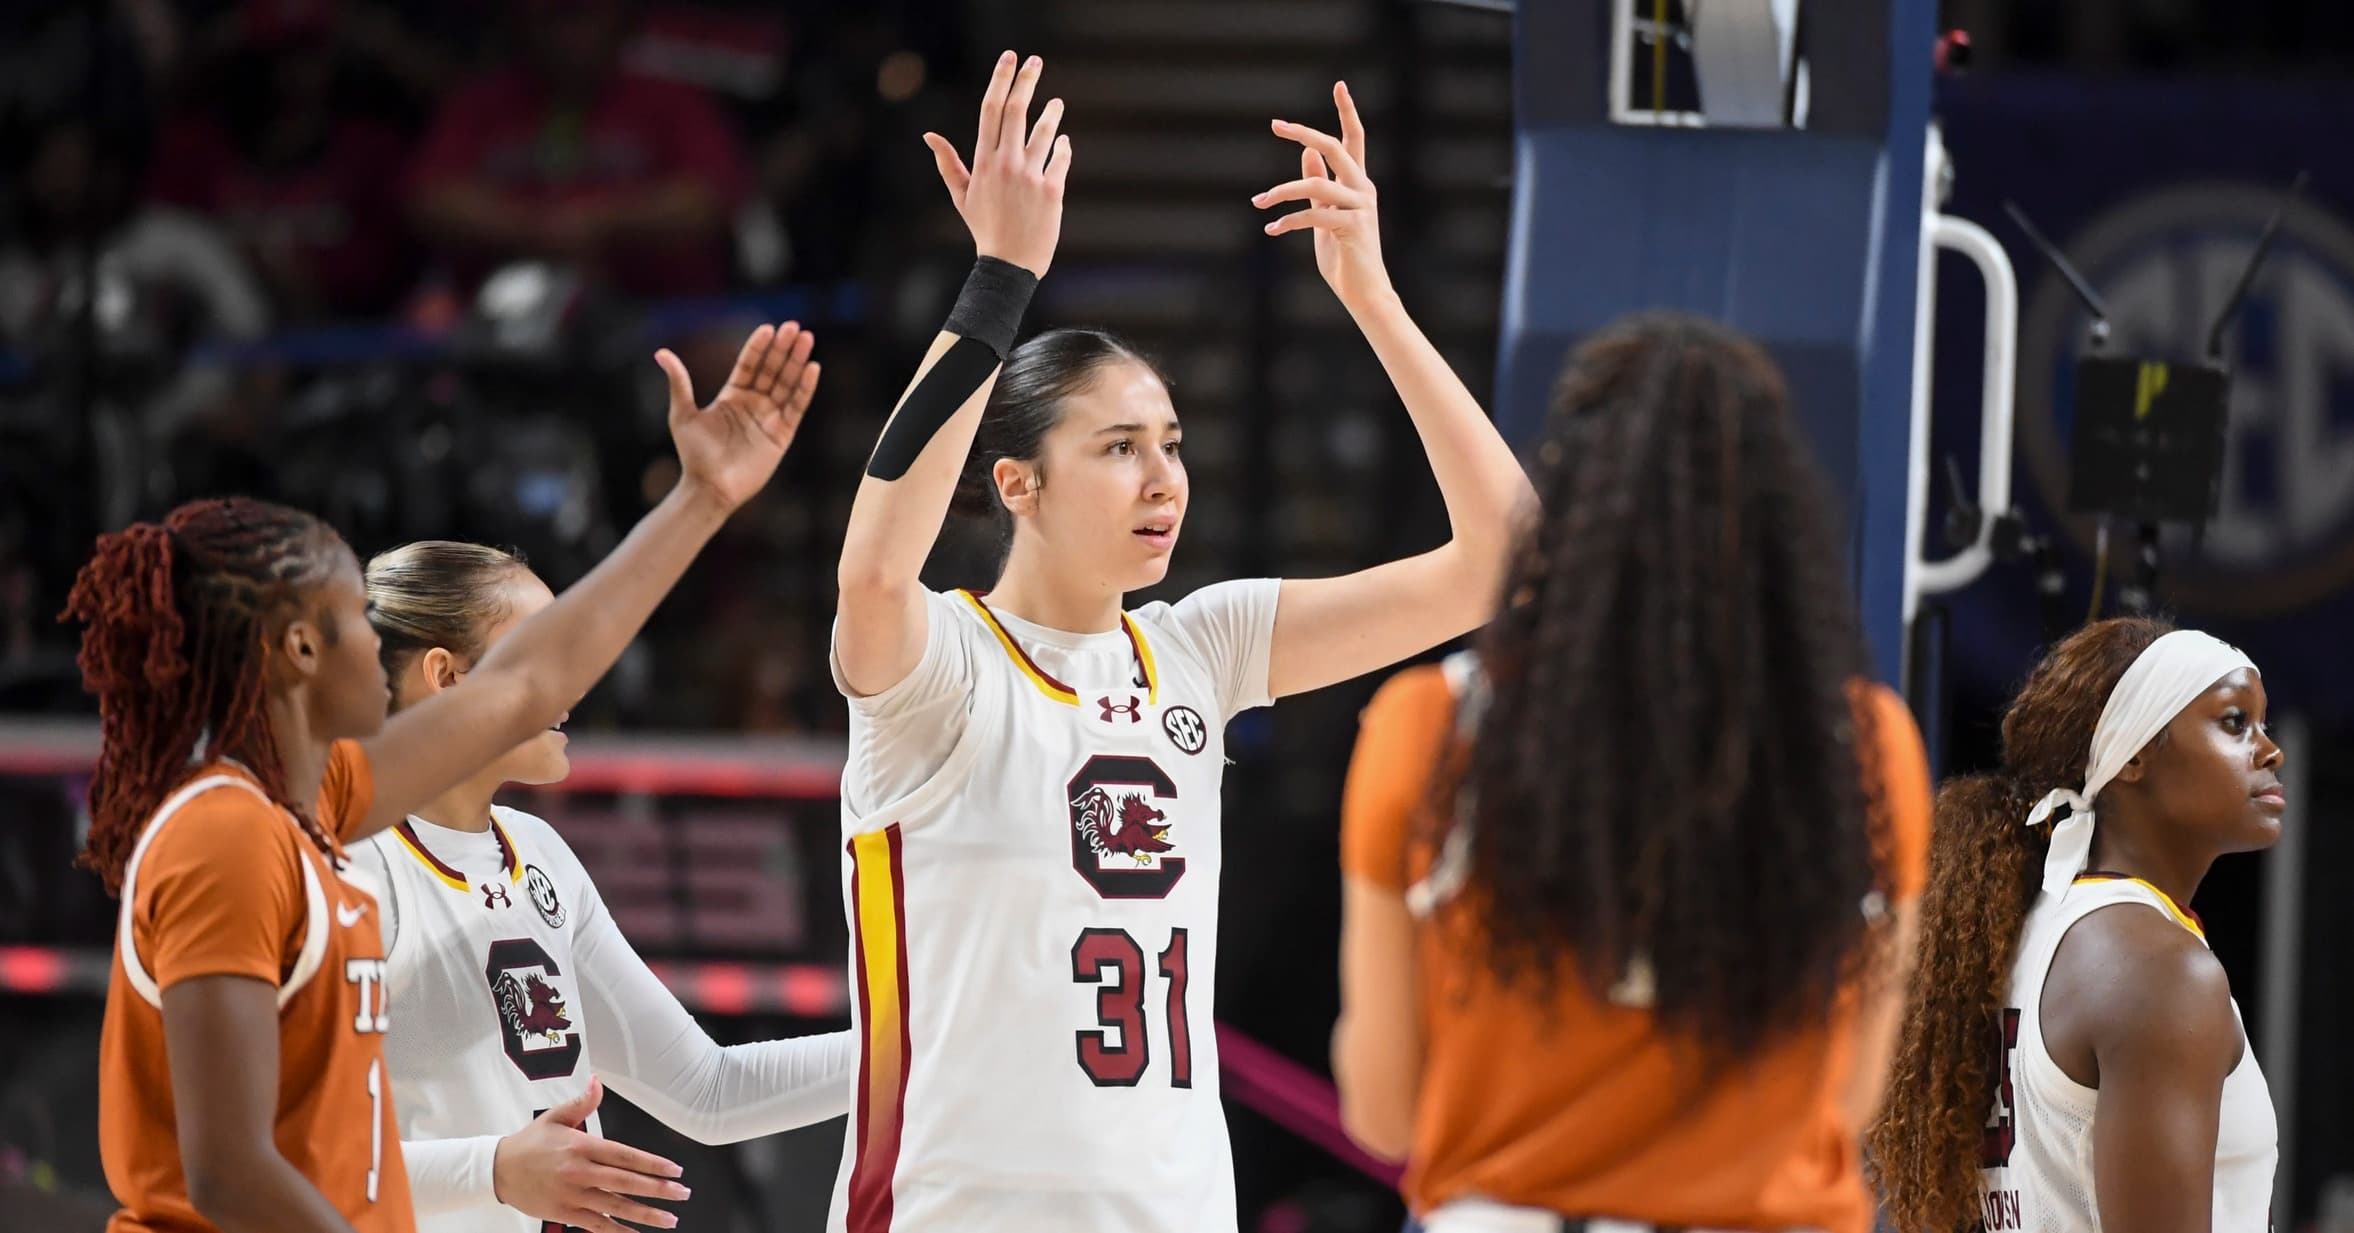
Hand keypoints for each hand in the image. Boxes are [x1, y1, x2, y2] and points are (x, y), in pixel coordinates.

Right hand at [492, 1077, 689, 1232]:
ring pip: (615, 1207)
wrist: (498, 1170)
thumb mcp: (555, 1117)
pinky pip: (595, 1225)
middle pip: (626, 1183)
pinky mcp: (564, 1213)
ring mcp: (573, 1195)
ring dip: (644, 1213)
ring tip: (669, 1218)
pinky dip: (616, 1231)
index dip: (652, 1164)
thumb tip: (597, 1082)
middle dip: (657, 1189)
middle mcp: (580, 1172)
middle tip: (682, 1194)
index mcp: (582, 1146)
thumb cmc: (529, 1143)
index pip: (625, 1156)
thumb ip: (582, 1102)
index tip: (674, 1170)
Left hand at [657, 320, 819, 512]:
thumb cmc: (693, 454)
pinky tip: (812, 368)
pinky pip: (796, 406)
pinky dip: (804, 388)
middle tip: (794, 326)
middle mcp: (753, 404)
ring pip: (787, 383)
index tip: (768, 328)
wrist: (709, 488)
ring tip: (807, 339)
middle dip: (783, 348)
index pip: (749, 365)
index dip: (758, 347)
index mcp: (732, 396)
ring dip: (797, 361)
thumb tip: (661, 352)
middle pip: (772, 369)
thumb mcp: (682, 414)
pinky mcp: (782, 434)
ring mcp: (769, 418)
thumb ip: (679, 382)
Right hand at [920, 51, 1072, 275]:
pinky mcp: (1051, 191)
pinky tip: (1062, 139)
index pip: (990, 110)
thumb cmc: (984, 229)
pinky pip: (1060, 158)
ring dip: (1052, 113)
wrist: (1009, 265)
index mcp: (982, 162)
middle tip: (1035, 61)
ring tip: (1056, 103)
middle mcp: (1004, 164)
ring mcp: (1029, 176)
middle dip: (1027, 80)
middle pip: (1016, 110)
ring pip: (1044, 132)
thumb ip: (948, 163)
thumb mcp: (961, 196)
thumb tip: (928, 135)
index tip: (1010, 58)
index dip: (1000, 79)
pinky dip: (1063, 146)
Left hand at [1255, 82, 1392, 308]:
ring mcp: (1360, 207)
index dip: (1347, 110)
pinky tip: (1271, 229)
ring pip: (1315, 184)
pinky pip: (1312, 216)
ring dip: (1281, 191)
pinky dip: (1287, 221)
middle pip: (1333, 147)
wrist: (1365, 292)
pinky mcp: (1352, 227)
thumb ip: (1319, 183)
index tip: (1339, 84)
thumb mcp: (1326, 214)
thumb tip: (1306, 154)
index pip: (1354, 138)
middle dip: (1303, 133)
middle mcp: (1363, 189)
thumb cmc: (1345, 256)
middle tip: (1276, 125)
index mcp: (1358, 182)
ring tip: (1259, 201)